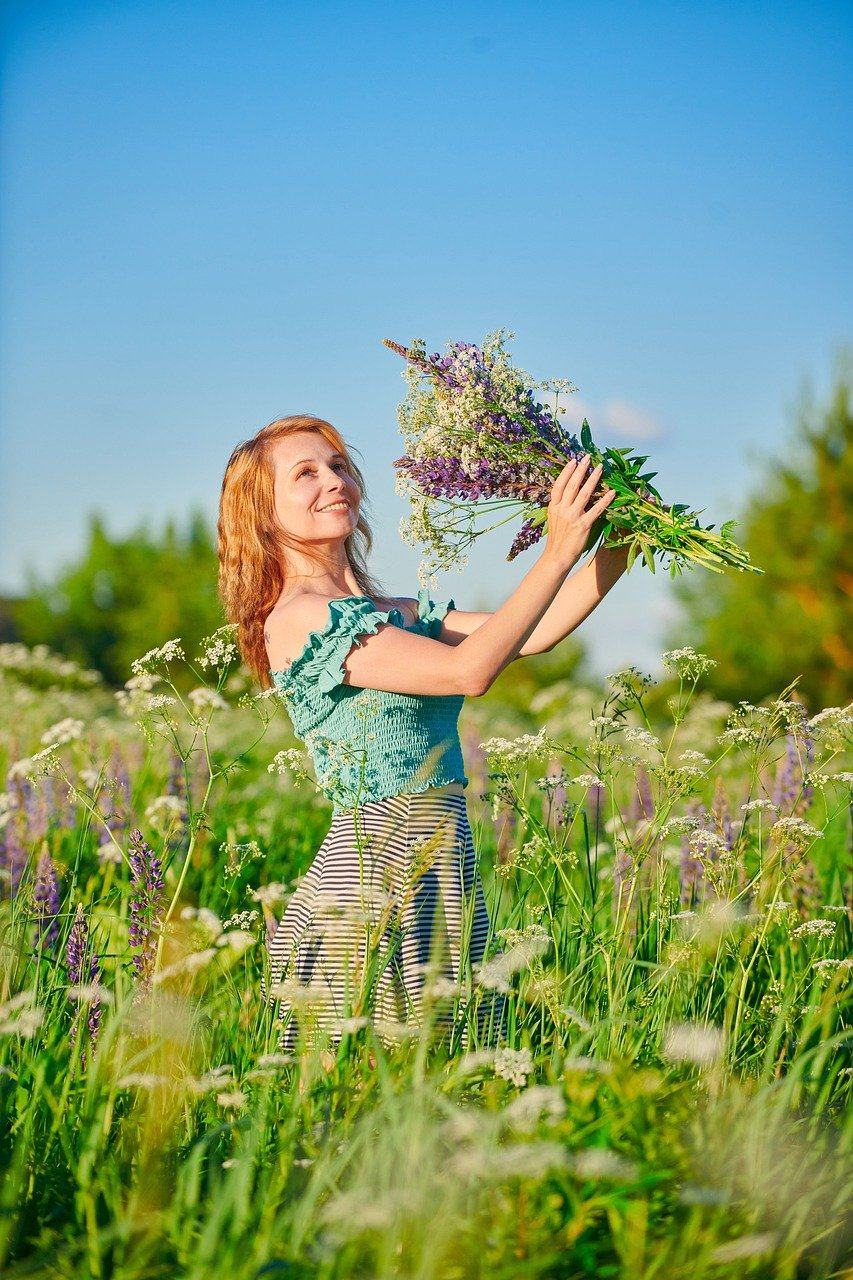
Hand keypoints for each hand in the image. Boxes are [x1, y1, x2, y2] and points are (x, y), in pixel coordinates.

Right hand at [542, 455, 616, 572]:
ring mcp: (572, 517)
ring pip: (584, 493)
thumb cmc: (557, 539)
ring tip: (600, 468)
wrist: (556, 557)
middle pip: (572, 485)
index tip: (574, 461)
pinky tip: (612, 492)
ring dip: (593, 479)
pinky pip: (596, 510)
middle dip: (581, 470)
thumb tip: (569, 494)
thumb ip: (560, 506)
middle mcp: (562, 509)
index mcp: (554, 507)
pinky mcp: (583, 526)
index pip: (559, 485)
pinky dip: (605, 500)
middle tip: (588, 457)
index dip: (566, 472)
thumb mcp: (554, 519)